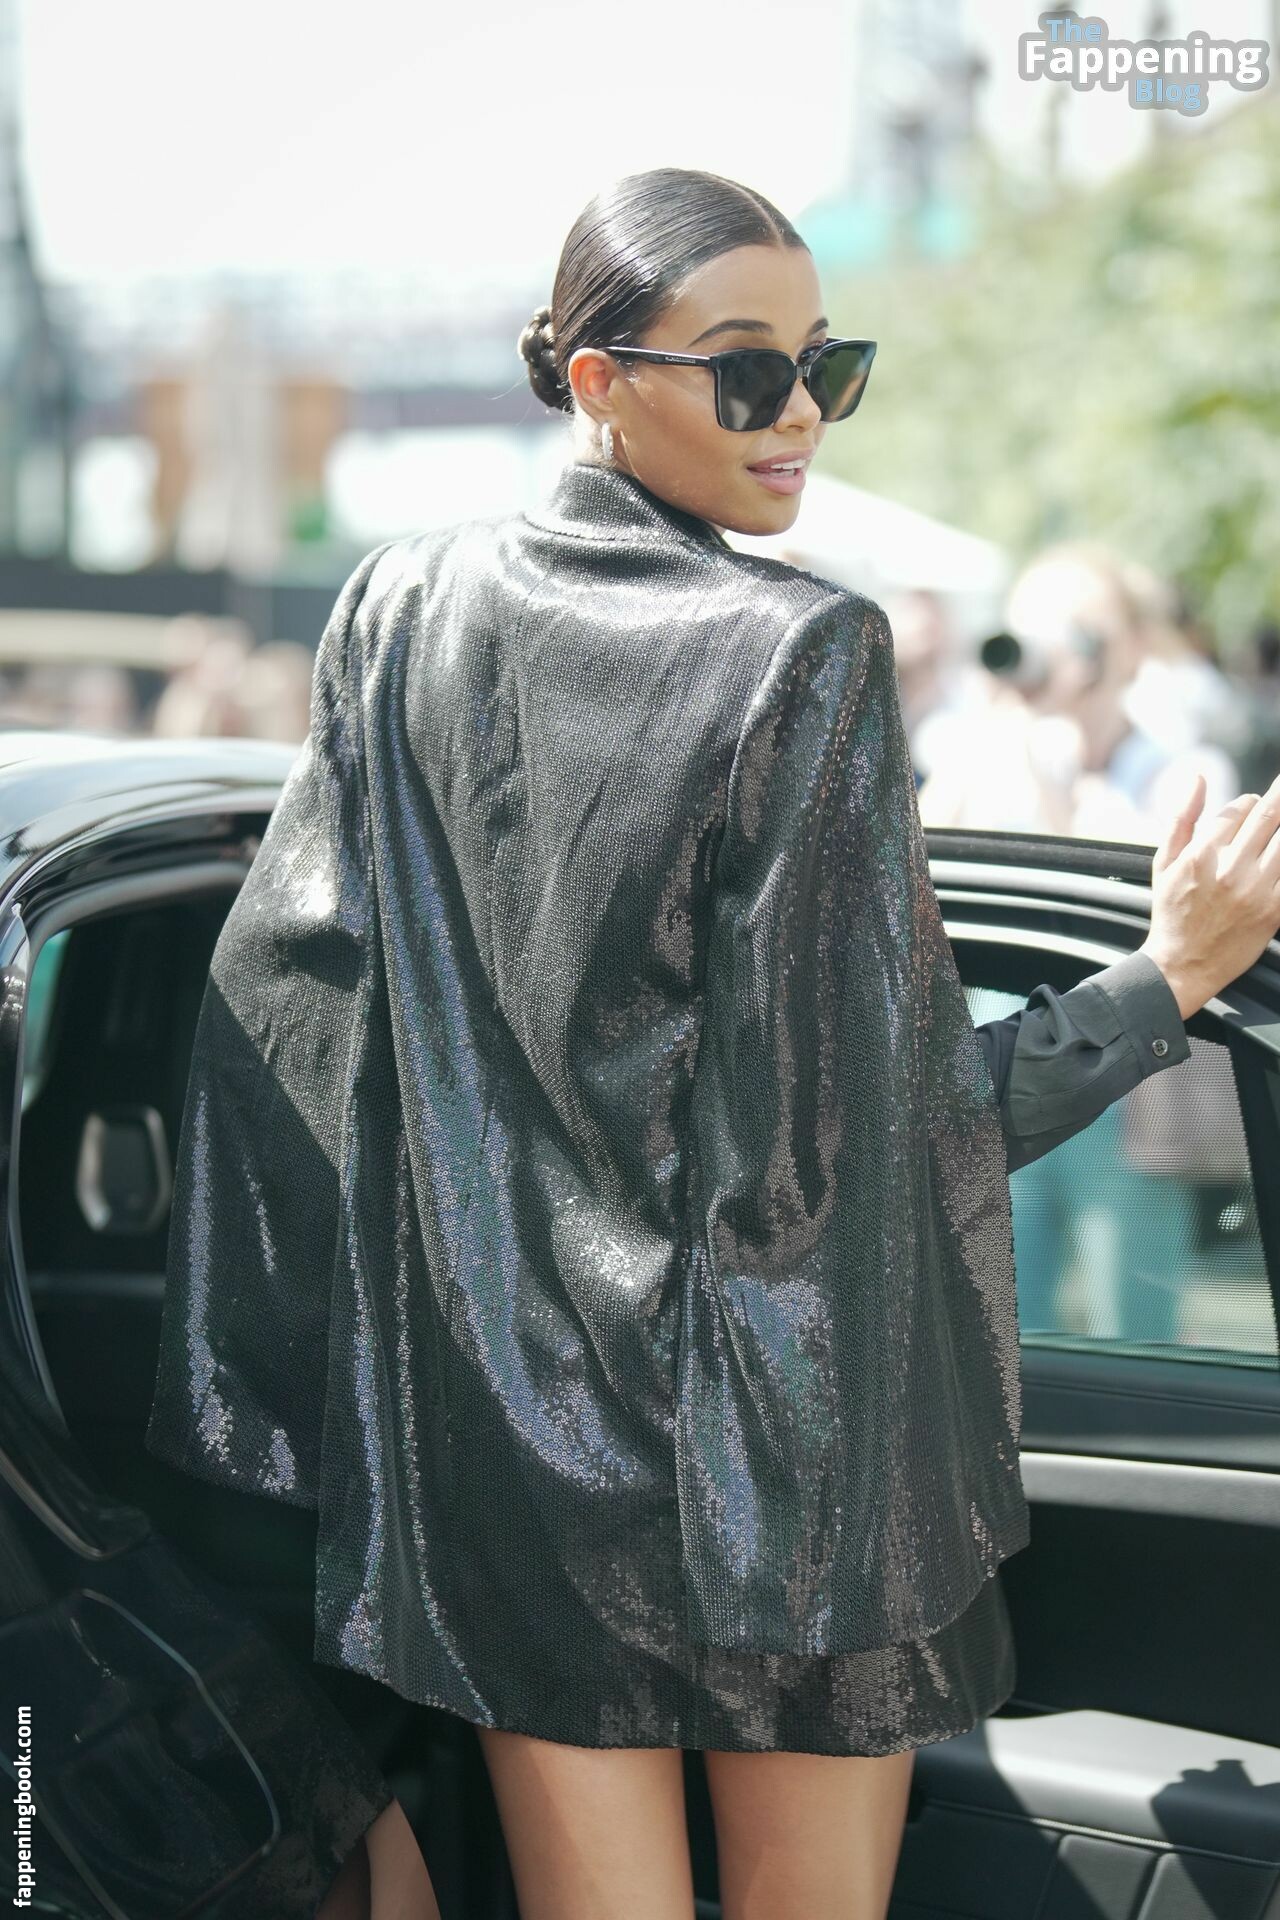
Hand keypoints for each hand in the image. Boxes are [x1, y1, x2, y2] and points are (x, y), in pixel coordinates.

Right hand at [1139, 770, 1279, 1020]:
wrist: (1182, 965)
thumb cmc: (1172, 912)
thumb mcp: (1164, 863)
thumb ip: (1182, 817)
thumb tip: (1199, 777)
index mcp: (1203, 854)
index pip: (1240, 808)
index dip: (1249, 802)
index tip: (1251, 806)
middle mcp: (1232, 868)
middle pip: (1270, 816)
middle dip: (1278, 800)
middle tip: (1279, 794)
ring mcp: (1257, 890)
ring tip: (1277, 825)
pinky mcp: (1274, 910)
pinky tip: (1275, 857)